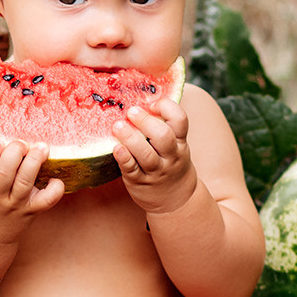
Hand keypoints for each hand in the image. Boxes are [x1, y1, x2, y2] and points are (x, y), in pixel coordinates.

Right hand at [0, 139, 64, 246]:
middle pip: (5, 174)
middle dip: (14, 153)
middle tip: (21, 143)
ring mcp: (14, 205)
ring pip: (25, 183)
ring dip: (33, 163)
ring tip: (41, 147)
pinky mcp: (30, 211)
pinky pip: (46, 201)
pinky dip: (54, 190)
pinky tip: (55, 178)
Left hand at [113, 98, 196, 214]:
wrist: (177, 200)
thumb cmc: (170, 163)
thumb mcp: (176, 144)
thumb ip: (164, 125)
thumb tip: (142, 96)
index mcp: (180, 142)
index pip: (180, 120)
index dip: (167, 107)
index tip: (152, 102)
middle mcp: (170, 156)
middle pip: (163, 136)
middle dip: (146, 121)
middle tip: (131, 111)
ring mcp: (156, 170)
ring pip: (146, 154)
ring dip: (131, 139)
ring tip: (117, 126)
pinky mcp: (140, 182)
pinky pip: (132, 170)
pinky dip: (124, 158)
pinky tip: (116, 148)